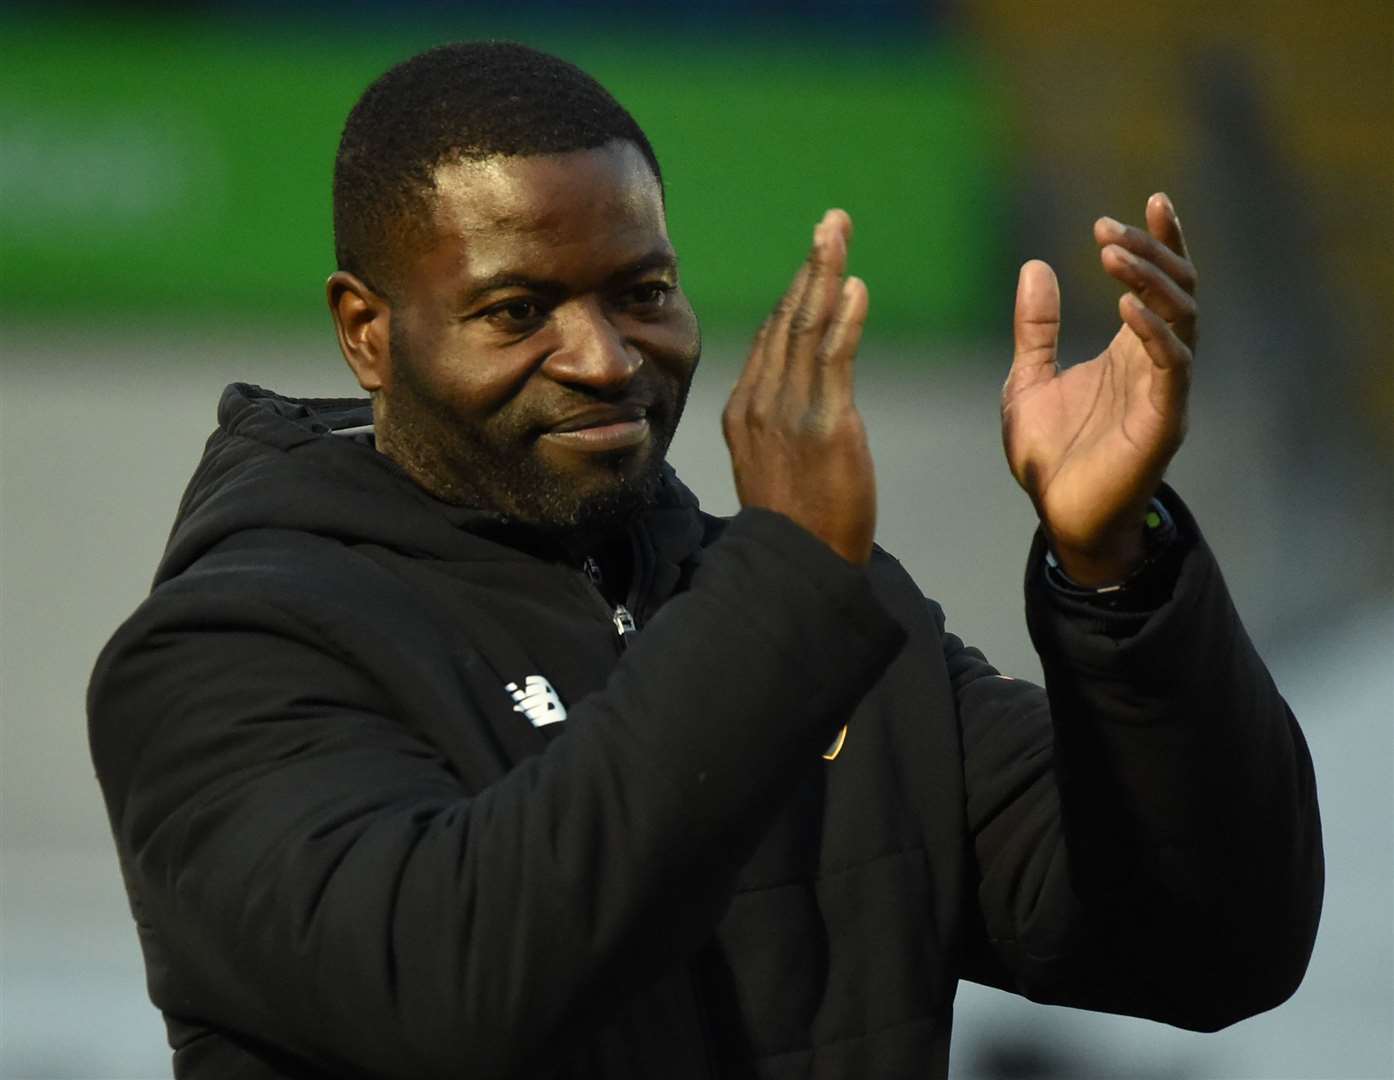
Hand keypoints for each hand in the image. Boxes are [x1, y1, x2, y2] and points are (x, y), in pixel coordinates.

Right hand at [723, 209, 875, 564]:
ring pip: (806, 328)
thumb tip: (793, 398)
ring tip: (839, 231)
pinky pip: (833, 359)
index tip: (816, 263)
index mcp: (743, 412)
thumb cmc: (795, 525)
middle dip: (811, 266)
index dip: (796, 295)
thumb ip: (777, 425)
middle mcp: (760, 403)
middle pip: (786, 319)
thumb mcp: (771, 467)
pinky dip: (843, 319)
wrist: (798, 566)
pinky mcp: (825, 425)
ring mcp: (789, 412)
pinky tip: (854, 286)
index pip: (771, 340)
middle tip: (832, 223)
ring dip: (825, 273)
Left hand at [1002, 193, 1196, 585]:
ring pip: (1180, 320)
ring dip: (1149, 282)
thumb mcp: (1027, 380)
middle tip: (1108, 229)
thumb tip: (1035, 267)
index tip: (1151, 199)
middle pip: (1176, 291)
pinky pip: (1171, 367)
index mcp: (1130, 352)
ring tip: (1112, 253)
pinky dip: (1153, 333)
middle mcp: (1156, 364)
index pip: (1159, 285)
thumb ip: (1036, 329)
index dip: (1160, 242)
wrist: (1058, 517)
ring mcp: (1164, 391)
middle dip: (1148, 253)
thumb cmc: (1050, 456)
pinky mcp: (1163, 422)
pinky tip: (1127, 306)